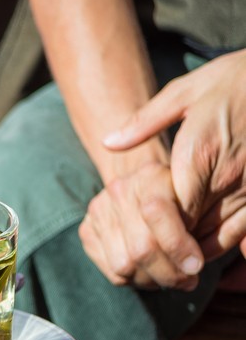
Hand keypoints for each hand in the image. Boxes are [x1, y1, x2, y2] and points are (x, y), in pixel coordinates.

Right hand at [80, 158, 202, 289]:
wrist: (142, 186)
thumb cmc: (178, 197)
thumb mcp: (194, 200)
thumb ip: (197, 222)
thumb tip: (191, 266)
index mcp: (150, 177)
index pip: (157, 215)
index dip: (178, 246)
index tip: (196, 266)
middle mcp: (119, 192)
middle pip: (141, 248)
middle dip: (169, 273)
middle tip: (188, 281)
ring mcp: (98, 212)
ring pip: (124, 266)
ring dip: (152, 280)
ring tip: (169, 278)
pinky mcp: (87, 231)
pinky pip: (112, 271)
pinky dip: (134, 280)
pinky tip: (149, 273)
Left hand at [104, 49, 245, 261]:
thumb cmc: (230, 81)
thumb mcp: (183, 93)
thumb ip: (144, 122)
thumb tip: (108, 142)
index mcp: (198, 154)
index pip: (172, 209)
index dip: (156, 228)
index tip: (140, 236)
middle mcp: (227, 175)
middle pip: (195, 227)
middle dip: (175, 244)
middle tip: (154, 258)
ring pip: (224, 234)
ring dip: (200, 249)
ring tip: (178, 258)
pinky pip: (245, 228)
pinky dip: (228, 241)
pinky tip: (208, 245)